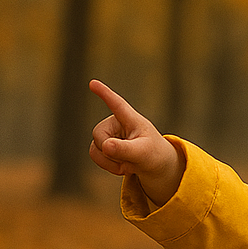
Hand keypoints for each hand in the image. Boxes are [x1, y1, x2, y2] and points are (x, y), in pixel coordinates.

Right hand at [88, 79, 184, 206]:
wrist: (154, 165)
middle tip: (131, 159)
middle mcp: (115, 123)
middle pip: (99, 136)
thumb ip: (125, 150)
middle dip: (112, 153)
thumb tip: (106, 146)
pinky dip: (108, 166)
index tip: (92, 82)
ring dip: (111, 162)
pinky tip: (122, 165)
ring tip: (128, 163)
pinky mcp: (103, 145)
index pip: (116, 103)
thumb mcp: (143, 153)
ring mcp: (107, 134)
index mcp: (130, 119)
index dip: (104, 93)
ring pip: (95, 149)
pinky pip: (95, 156)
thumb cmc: (153, 154)